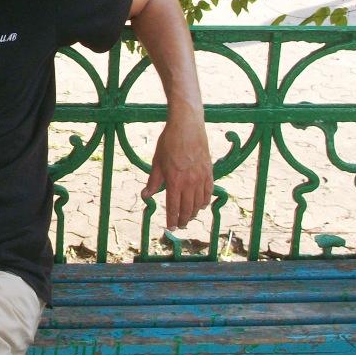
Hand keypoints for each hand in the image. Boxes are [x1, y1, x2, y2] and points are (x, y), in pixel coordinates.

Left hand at [141, 115, 212, 229]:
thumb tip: (146, 196)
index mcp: (174, 181)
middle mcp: (189, 183)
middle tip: (179, 225)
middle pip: (187, 208)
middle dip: (183, 219)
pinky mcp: (209, 172)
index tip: (170, 228)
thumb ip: (153, 181)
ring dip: (193, 212)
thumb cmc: (169, 142)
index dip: (172, 219)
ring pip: (199, 203)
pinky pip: (209, 192)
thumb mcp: (157, 162)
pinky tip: (201, 205)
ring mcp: (201, 178)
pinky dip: (205, 201)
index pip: (173, 207)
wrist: (187, 126)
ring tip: (188, 217)